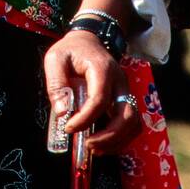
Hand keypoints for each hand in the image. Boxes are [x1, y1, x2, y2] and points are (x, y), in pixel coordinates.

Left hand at [43, 30, 142, 154]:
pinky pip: (132, 124)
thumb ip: (56, 84)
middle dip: (108, 136)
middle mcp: (120, 81)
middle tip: (87, 144)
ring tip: (94, 148)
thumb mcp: (55, 59)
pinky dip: (121, 138)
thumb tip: (63, 112)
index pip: (100, 99)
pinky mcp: (124, 100)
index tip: (68, 127)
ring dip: (117, 140)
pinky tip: (102, 144)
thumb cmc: (71, 50)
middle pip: (127, 115)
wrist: (88, 40)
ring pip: (133, 122)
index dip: (85, 118)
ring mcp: (125, 91)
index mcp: (102, 69)